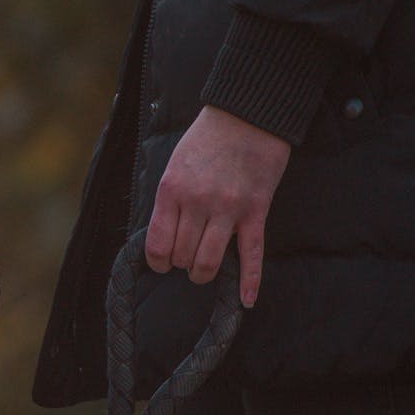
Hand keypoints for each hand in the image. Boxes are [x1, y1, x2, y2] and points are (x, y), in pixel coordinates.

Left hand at [145, 105, 290, 307]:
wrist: (248, 114)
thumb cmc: (207, 139)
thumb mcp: (174, 166)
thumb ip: (168, 201)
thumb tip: (162, 236)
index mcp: (172, 191)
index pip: (158, 245)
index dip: (158, 262)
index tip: (162, 263)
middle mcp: (198, 202)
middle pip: (182, 256)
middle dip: (182, 263)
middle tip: (187, 257)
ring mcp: (229, 209)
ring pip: (209, 262)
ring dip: (203, 272)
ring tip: (203, 269)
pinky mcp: (256, 211)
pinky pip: (252, 255)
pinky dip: (249, 282)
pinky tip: (246, 300)